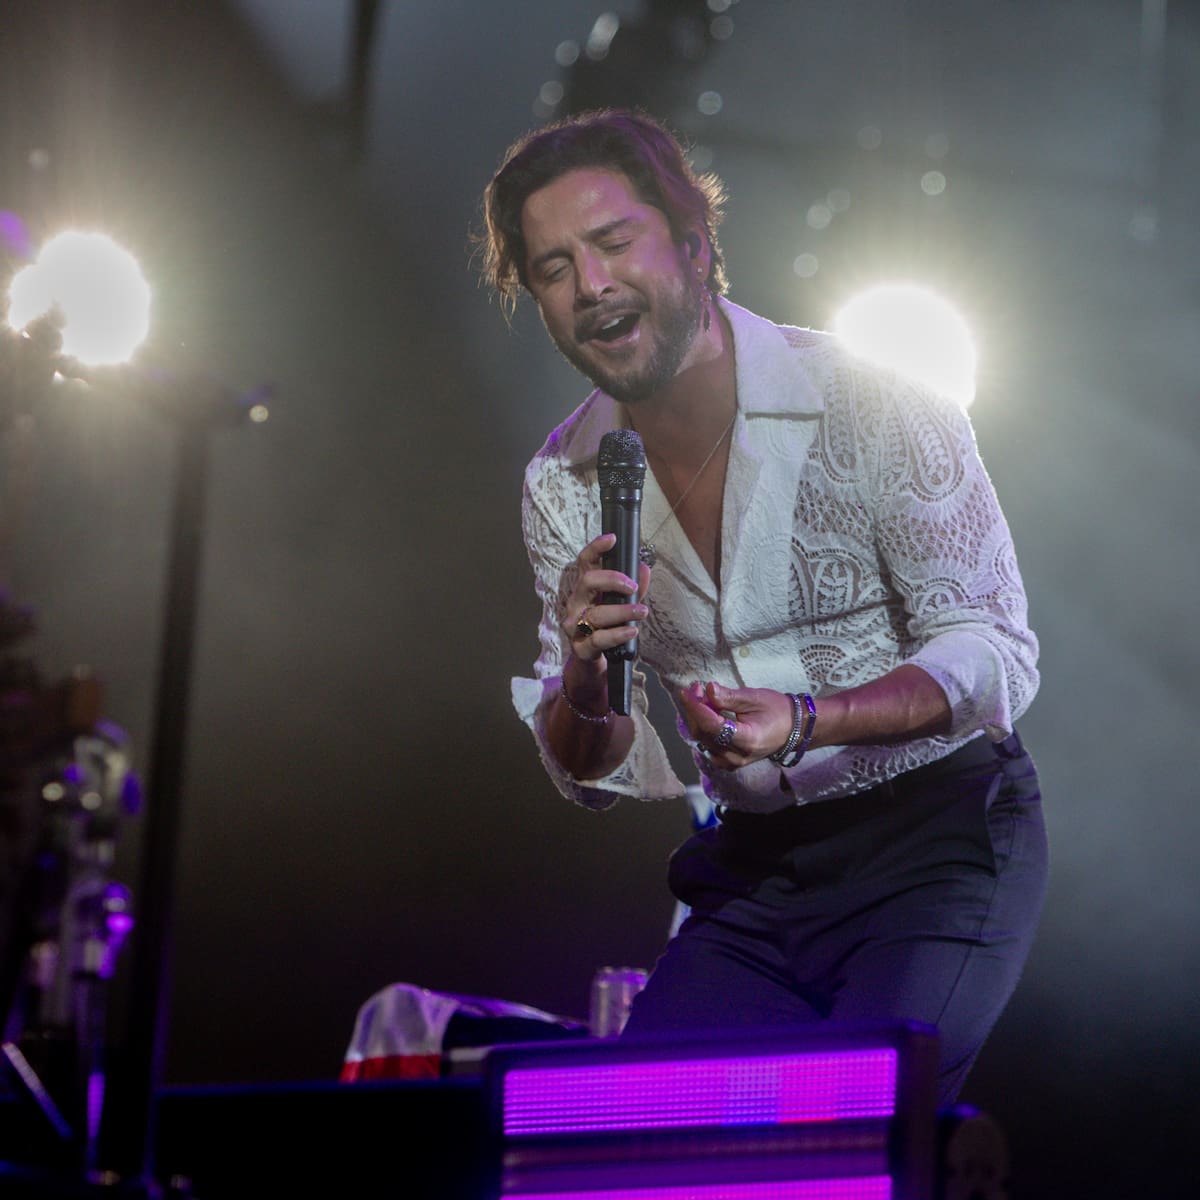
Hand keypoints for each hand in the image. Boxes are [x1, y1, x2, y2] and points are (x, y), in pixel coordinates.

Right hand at [563, 532, 649, 663]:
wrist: (595, 661)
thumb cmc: (607, 628)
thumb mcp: (622, 606)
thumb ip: (634, 590)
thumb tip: (644, 569)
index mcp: (586, 589)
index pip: (586, 563)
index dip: (596, 548)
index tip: (612, 539)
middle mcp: (576, 603)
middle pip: (588, 582)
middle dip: (612, 579)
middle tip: (633, 586)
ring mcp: (575, 626)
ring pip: (596, 613)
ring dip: (622, 611)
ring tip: (642, 612)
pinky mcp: (581, 647)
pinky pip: (599, 638)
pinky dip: (617, 634)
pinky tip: (631, 631)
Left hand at [679, 680, 793, 770]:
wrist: (793, 729)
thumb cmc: (777, 710)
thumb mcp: (754, 698)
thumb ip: (729, 696)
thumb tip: (708, 689)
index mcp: (748, 740)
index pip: (712, 725)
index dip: (696, 707)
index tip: (686, 691)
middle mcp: (737, 756)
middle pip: (704, 733)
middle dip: (695, 709)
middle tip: (696, 688)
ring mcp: (732, 762)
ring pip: (702, 740)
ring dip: (697, 718)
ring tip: (702, 698)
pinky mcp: (729, 762)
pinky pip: (707, 746)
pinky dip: (703, 728)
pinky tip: (707, 714)